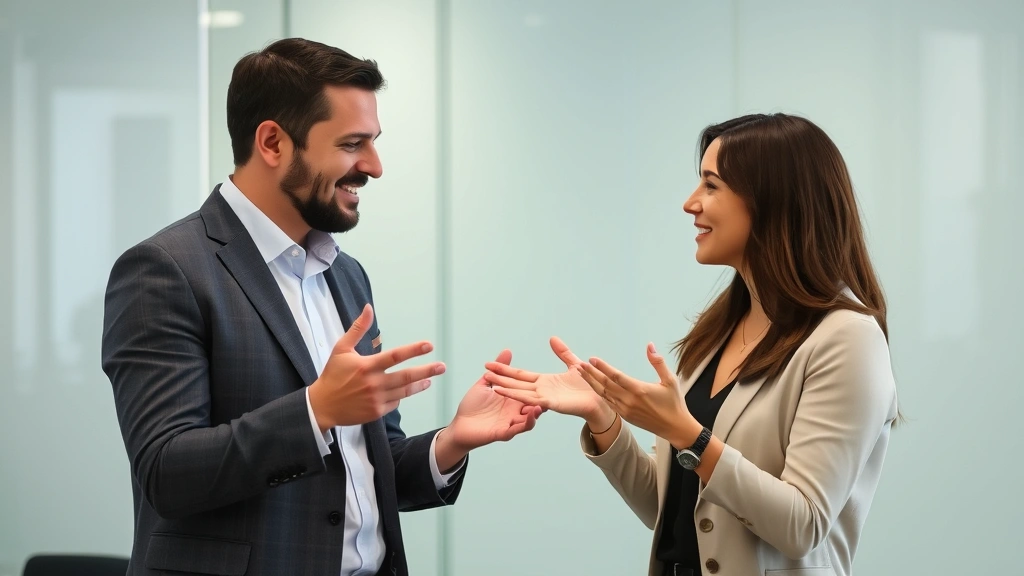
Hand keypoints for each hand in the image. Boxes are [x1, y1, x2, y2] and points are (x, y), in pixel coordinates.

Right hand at [308, 304, 444, 429]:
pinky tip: (405, 390)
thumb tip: (368, 308)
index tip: (429, 345)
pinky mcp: (376, 412)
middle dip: (427, 371)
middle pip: (406, 376)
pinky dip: (401, 395)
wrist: (322, 406)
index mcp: (366, 366)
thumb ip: (357, 328)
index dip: (414, 350)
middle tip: (442, 367)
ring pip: (405, 391)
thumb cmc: (333, 374)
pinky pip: (395, 402)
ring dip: (420, 384)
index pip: (395, 356)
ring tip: (430, 379)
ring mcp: (376, 399)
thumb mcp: (341, 349)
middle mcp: (374, 383)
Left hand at [441, 349, 543, 455]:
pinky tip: (530, 416)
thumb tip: (507, 351)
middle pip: (533, 407)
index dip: (539, 388)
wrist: (459, 424)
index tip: (549, 380)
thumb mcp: (486, 383)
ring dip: (536, 413)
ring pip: (529, 419)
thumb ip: (499, 369)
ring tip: (542, 406)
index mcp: (513, 400)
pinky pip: (518, 429)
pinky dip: (526, 423)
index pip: (528, 393)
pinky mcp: (504, 432)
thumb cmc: (472, 406)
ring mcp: (511, 423)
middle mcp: (515, 412)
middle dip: (542, 402)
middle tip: (550, 394)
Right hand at [482, 336, 614, 428]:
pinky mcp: (550, 403)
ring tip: (490, 382)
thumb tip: (552, 339)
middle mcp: (541, 390)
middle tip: (484, 371)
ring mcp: (544, 398)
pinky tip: (505, 391)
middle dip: (500, 377)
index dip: (505, 369)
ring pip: (519, 392)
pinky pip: (530, 399)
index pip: (520, 374)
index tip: (490, 364)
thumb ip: (562, 353)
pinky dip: (517, 395)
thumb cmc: (589, 386)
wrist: (601, 400)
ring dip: (505, 387)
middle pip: (516, 382)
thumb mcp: (573, 365)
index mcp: (544, 382)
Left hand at [577, 342, 700, 446]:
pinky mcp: (625, 416)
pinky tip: (593, 386)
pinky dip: (599, 394)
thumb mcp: (670, 380)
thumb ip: (658, 362)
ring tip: (581, 373)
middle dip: (591, 374)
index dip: (603, 367)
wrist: (675, 428)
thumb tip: (649, 345)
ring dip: (591, 383)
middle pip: (605, 385)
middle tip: (579, 364)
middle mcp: (629, 400)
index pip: (616, 376)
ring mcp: (625, 410)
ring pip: (604, 394)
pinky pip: (608, 403)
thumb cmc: (674, 403)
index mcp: (639, 390)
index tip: (592, 359)